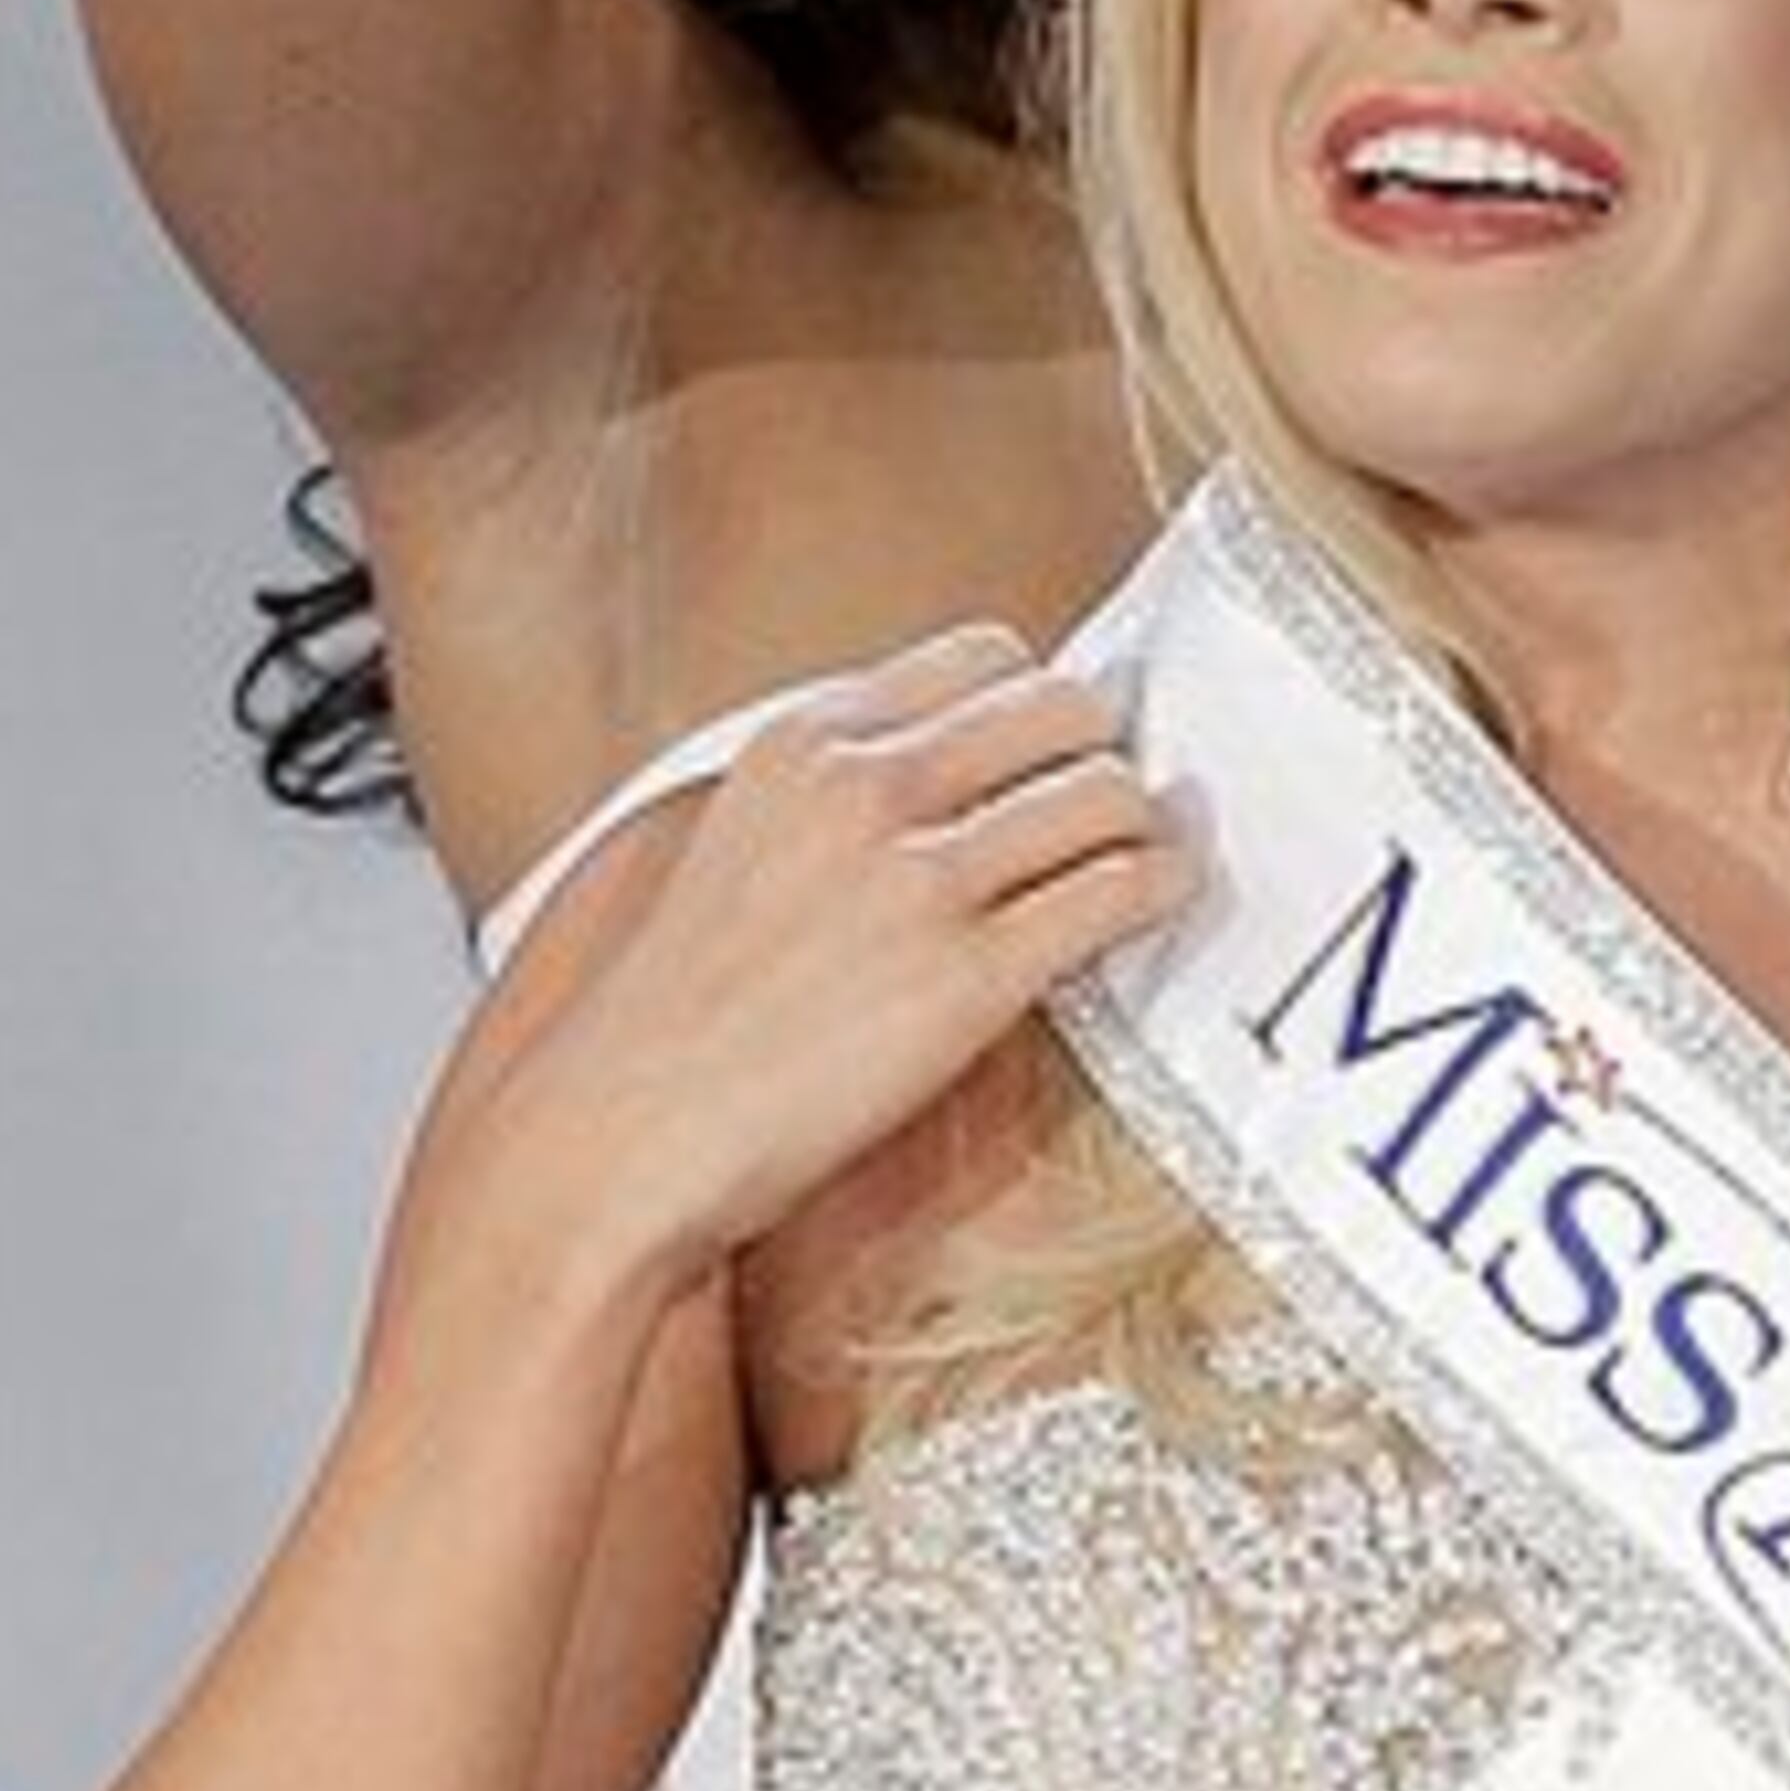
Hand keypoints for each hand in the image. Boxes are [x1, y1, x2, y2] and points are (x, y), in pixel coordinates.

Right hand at [413, 628, 1202, 1308]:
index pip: (985, 655)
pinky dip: (1161, 887)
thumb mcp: (743, 845)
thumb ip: (839, 792)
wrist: (628, 1135)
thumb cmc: (683, 1016)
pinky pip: (1117, 892)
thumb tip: (965, 770)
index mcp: (805, 743)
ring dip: (1149, 822)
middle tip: (1120, 800)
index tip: (1063, 744)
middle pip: (1064, 708)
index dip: (1042, 703)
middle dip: (1108, 750)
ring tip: (1152, 854)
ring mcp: (918, 880)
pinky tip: (1160, 900)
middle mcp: (864, 789)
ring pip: (1107, 793)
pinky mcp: (968, 976)